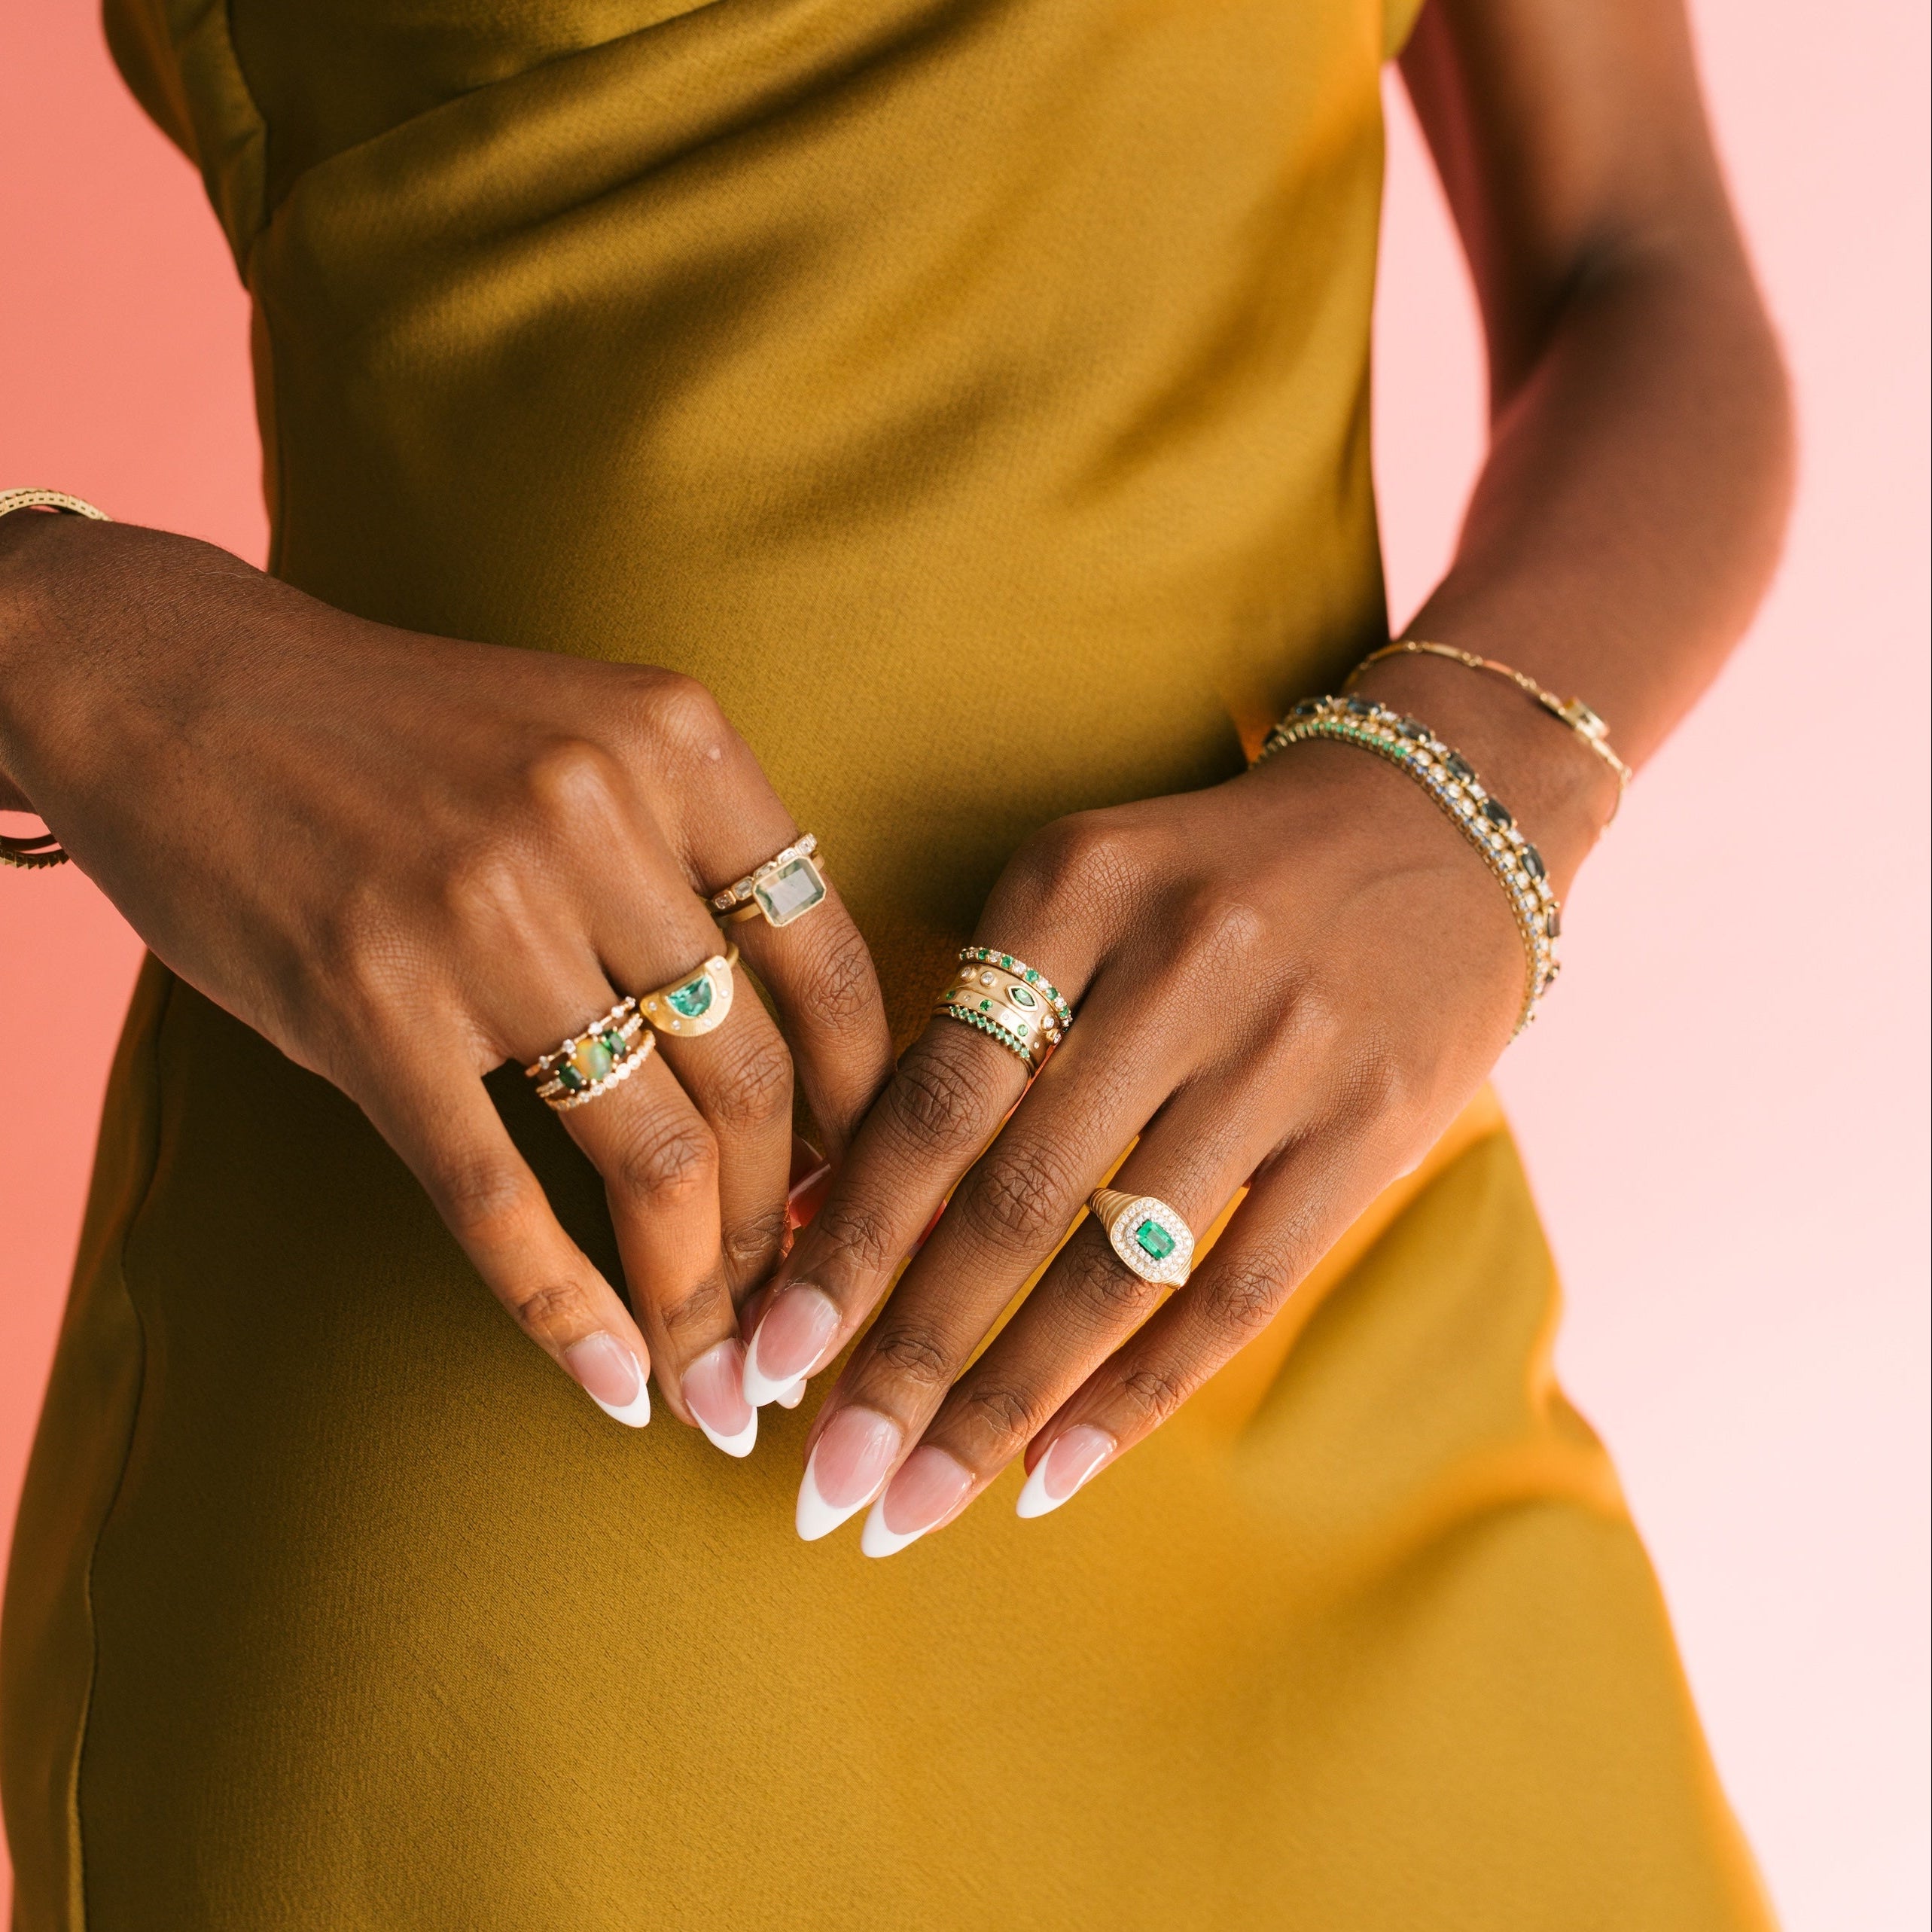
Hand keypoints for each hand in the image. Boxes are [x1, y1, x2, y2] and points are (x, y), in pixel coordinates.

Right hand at [0, 515, 891, 1448]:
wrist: (180, 689)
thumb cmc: (406, 738)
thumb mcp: (586, 742)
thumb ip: (693, 870)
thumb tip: (801, 1076)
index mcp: (675, 745)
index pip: (829, 964)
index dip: (867, 1109)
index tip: (865, 1195)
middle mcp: (594, 821)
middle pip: (752, 1078)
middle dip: (792, 1232)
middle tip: (799, 1321)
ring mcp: (479, 916)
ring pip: (649, 1151)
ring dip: (702, 1297)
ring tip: (723, 1384)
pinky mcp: (368, 1007)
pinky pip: (497, 1195)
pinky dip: (568, 1310)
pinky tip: (614, 1382)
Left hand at [742, 661, 1613, 1548]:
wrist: (1443, 817)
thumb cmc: (1215, 882)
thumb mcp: (1086, 897)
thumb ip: (977, 1029)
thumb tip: (834, 1207)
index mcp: (1072, 890)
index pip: (932, 1097)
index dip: (845, 1241)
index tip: (765, 1355)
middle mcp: (1175, 965)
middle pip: (1010, 1200)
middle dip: (903, 1359)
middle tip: (821, 1481)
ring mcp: (1284, 1049)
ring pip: (1114, 1266)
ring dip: (1001, 1406)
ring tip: (911, 1508)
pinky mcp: (1373, 1124)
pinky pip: (1236, 1293)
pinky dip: (1136, 1396)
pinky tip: (1052, 1478)